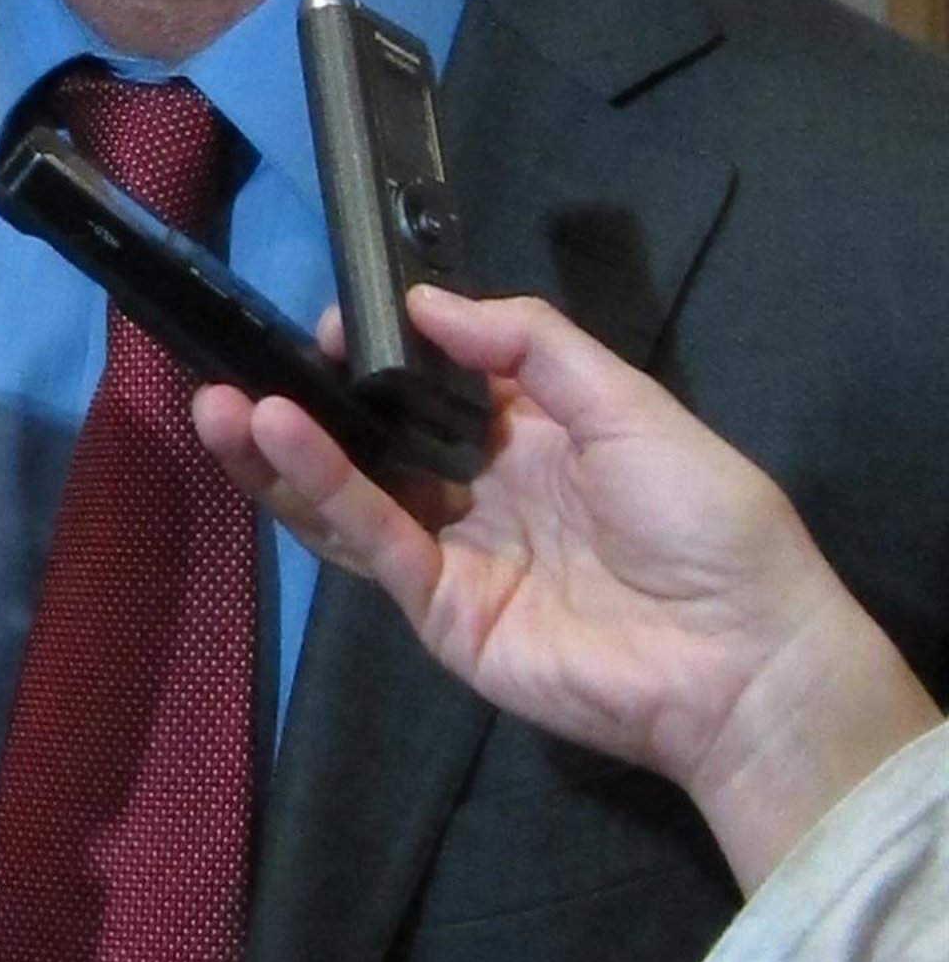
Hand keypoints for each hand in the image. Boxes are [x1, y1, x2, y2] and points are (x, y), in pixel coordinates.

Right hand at [194, 286, 937, 890]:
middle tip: (232, 360)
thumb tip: (422, 303)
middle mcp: (478, 490)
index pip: (425, 386)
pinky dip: (322, 490)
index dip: (372, 354)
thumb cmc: (703, 518)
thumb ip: (527, 345)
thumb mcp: (627, 403)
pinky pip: (371, 543)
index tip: (329, 320)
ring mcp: (453, 554)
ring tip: (219, 403)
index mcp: (528, 435)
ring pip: (348, 497)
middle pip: (368, 443)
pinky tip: (278, 438)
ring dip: (280, 452)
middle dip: (299, 404)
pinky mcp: (440, 610)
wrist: (743, 658)